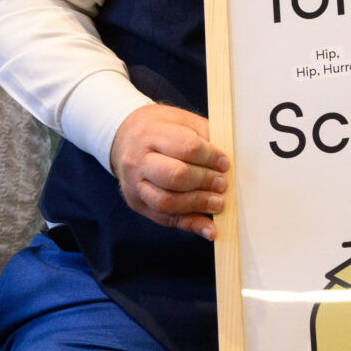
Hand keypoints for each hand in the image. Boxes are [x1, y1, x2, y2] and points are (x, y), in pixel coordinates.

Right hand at [109, 103, 228, 237]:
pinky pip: (165, 219)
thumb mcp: (180, 120)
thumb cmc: (158, 128)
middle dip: (204, 182)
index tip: (225, 163)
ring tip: (218, 203)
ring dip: (198, 205)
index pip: (186, 148)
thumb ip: (203, 136)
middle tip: (222, 184)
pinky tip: (209, 229)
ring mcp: (135, 185)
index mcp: (150, 134)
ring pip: (167, 201)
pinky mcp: (138, 204)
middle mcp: (138, 161)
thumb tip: (227, 161)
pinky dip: (191, 225)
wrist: (123, 137)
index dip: (210, 157)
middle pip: (174, 176)